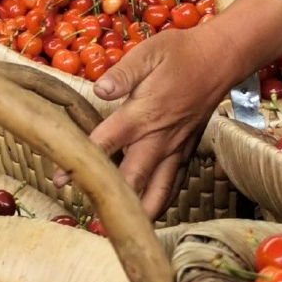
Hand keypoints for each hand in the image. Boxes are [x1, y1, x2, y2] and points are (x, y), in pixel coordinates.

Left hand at [79, 0, 281, 214]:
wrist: (220, 59)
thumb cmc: (180, 53)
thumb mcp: (148, 53)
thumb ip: (122, 74)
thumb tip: (99, 90)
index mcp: (142, 114)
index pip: (105, 144)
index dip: (81, 163)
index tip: (60, 180)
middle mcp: (158, 139)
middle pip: (131, 181)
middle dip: (108, 200)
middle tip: (86, 214)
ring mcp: (175, 149)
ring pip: (157, 193)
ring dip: (139, 213)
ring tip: (119, 228)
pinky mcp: (187, 152)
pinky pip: (173, 185)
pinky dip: (160, 202)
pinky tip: (147, 213)